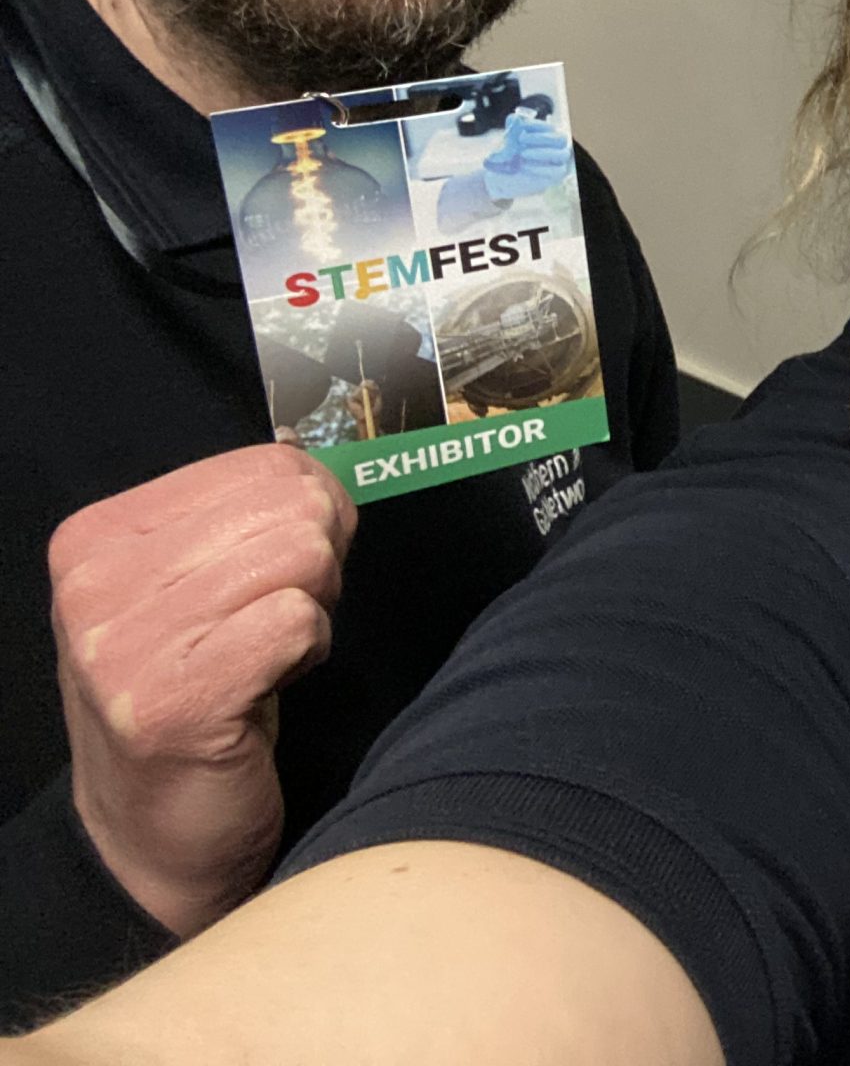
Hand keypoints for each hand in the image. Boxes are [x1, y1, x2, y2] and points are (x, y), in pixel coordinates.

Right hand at [48, 444, 356, 934]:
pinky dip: (310, 650)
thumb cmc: (191, 696)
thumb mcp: (194, 587)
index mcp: (97, 537)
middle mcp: (95, 584)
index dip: (312, 513)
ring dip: (315, 609)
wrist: (151, 834)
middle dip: (319, 562)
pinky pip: (299, 621)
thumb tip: (308, 450)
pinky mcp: (175, 701)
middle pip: (292, 506)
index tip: (283, 572)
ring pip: (302, 557)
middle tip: (281, 621)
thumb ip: (246, 515)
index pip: (263, 466)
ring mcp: (124, 646)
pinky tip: (270, 687)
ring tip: (269, 655)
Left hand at [479, 111, 570, 200]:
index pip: (549, 127)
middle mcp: (557, 147)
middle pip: (561, 138)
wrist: (502, 176)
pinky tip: (525, 166)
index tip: (521, 126)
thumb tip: (516, 118)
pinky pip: (557, 171)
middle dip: (541, 138)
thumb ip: (511, 128)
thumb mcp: (504, 139)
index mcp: (548, 135)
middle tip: (521, 139)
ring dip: (542, 153)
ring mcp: (558, 161)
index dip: (536, 125)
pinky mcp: (555, 176)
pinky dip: (542, 168)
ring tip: (522, 154)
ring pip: (562, 154)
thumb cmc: (506, 154)